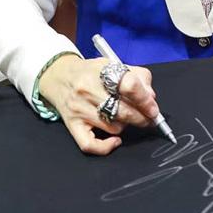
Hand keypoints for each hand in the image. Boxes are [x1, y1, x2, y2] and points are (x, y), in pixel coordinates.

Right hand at [38, 54, 158, 155]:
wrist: (59, 77)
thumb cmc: (91, 73)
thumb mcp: (113, 65)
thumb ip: (137, 77)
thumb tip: (151, 98)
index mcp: (100, 71)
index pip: (129, 86)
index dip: (146, 100)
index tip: (153, 109)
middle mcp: (88, 90)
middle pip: (124, 111)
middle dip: (142, 118)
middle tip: (148, 118)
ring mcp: (79, 110)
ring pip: (114, 127)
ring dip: (125, 125)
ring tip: (124, 118)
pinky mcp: (72, 125)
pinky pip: (90, 145)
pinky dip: (106, 147)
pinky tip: (115, 141)